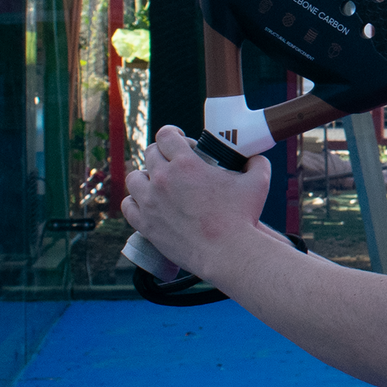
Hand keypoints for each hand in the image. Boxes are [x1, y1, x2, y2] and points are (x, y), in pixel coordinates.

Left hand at [122, 125, 270, 279]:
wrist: (227, 252)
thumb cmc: (242, 217)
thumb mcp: (258, 183)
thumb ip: (257, 163)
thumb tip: (256, 158)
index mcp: (186, 164)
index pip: (165, 135)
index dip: (173, 134)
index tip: (181, 141)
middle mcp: (163, 179)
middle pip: (150, 153)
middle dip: (162, 153)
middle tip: (175, 163)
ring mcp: (151, 202)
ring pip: (134, 178)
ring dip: (145, 176)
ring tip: (158, 184)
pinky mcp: (146, 224)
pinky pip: (128, 206)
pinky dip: (135, 201)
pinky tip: (147, 203)